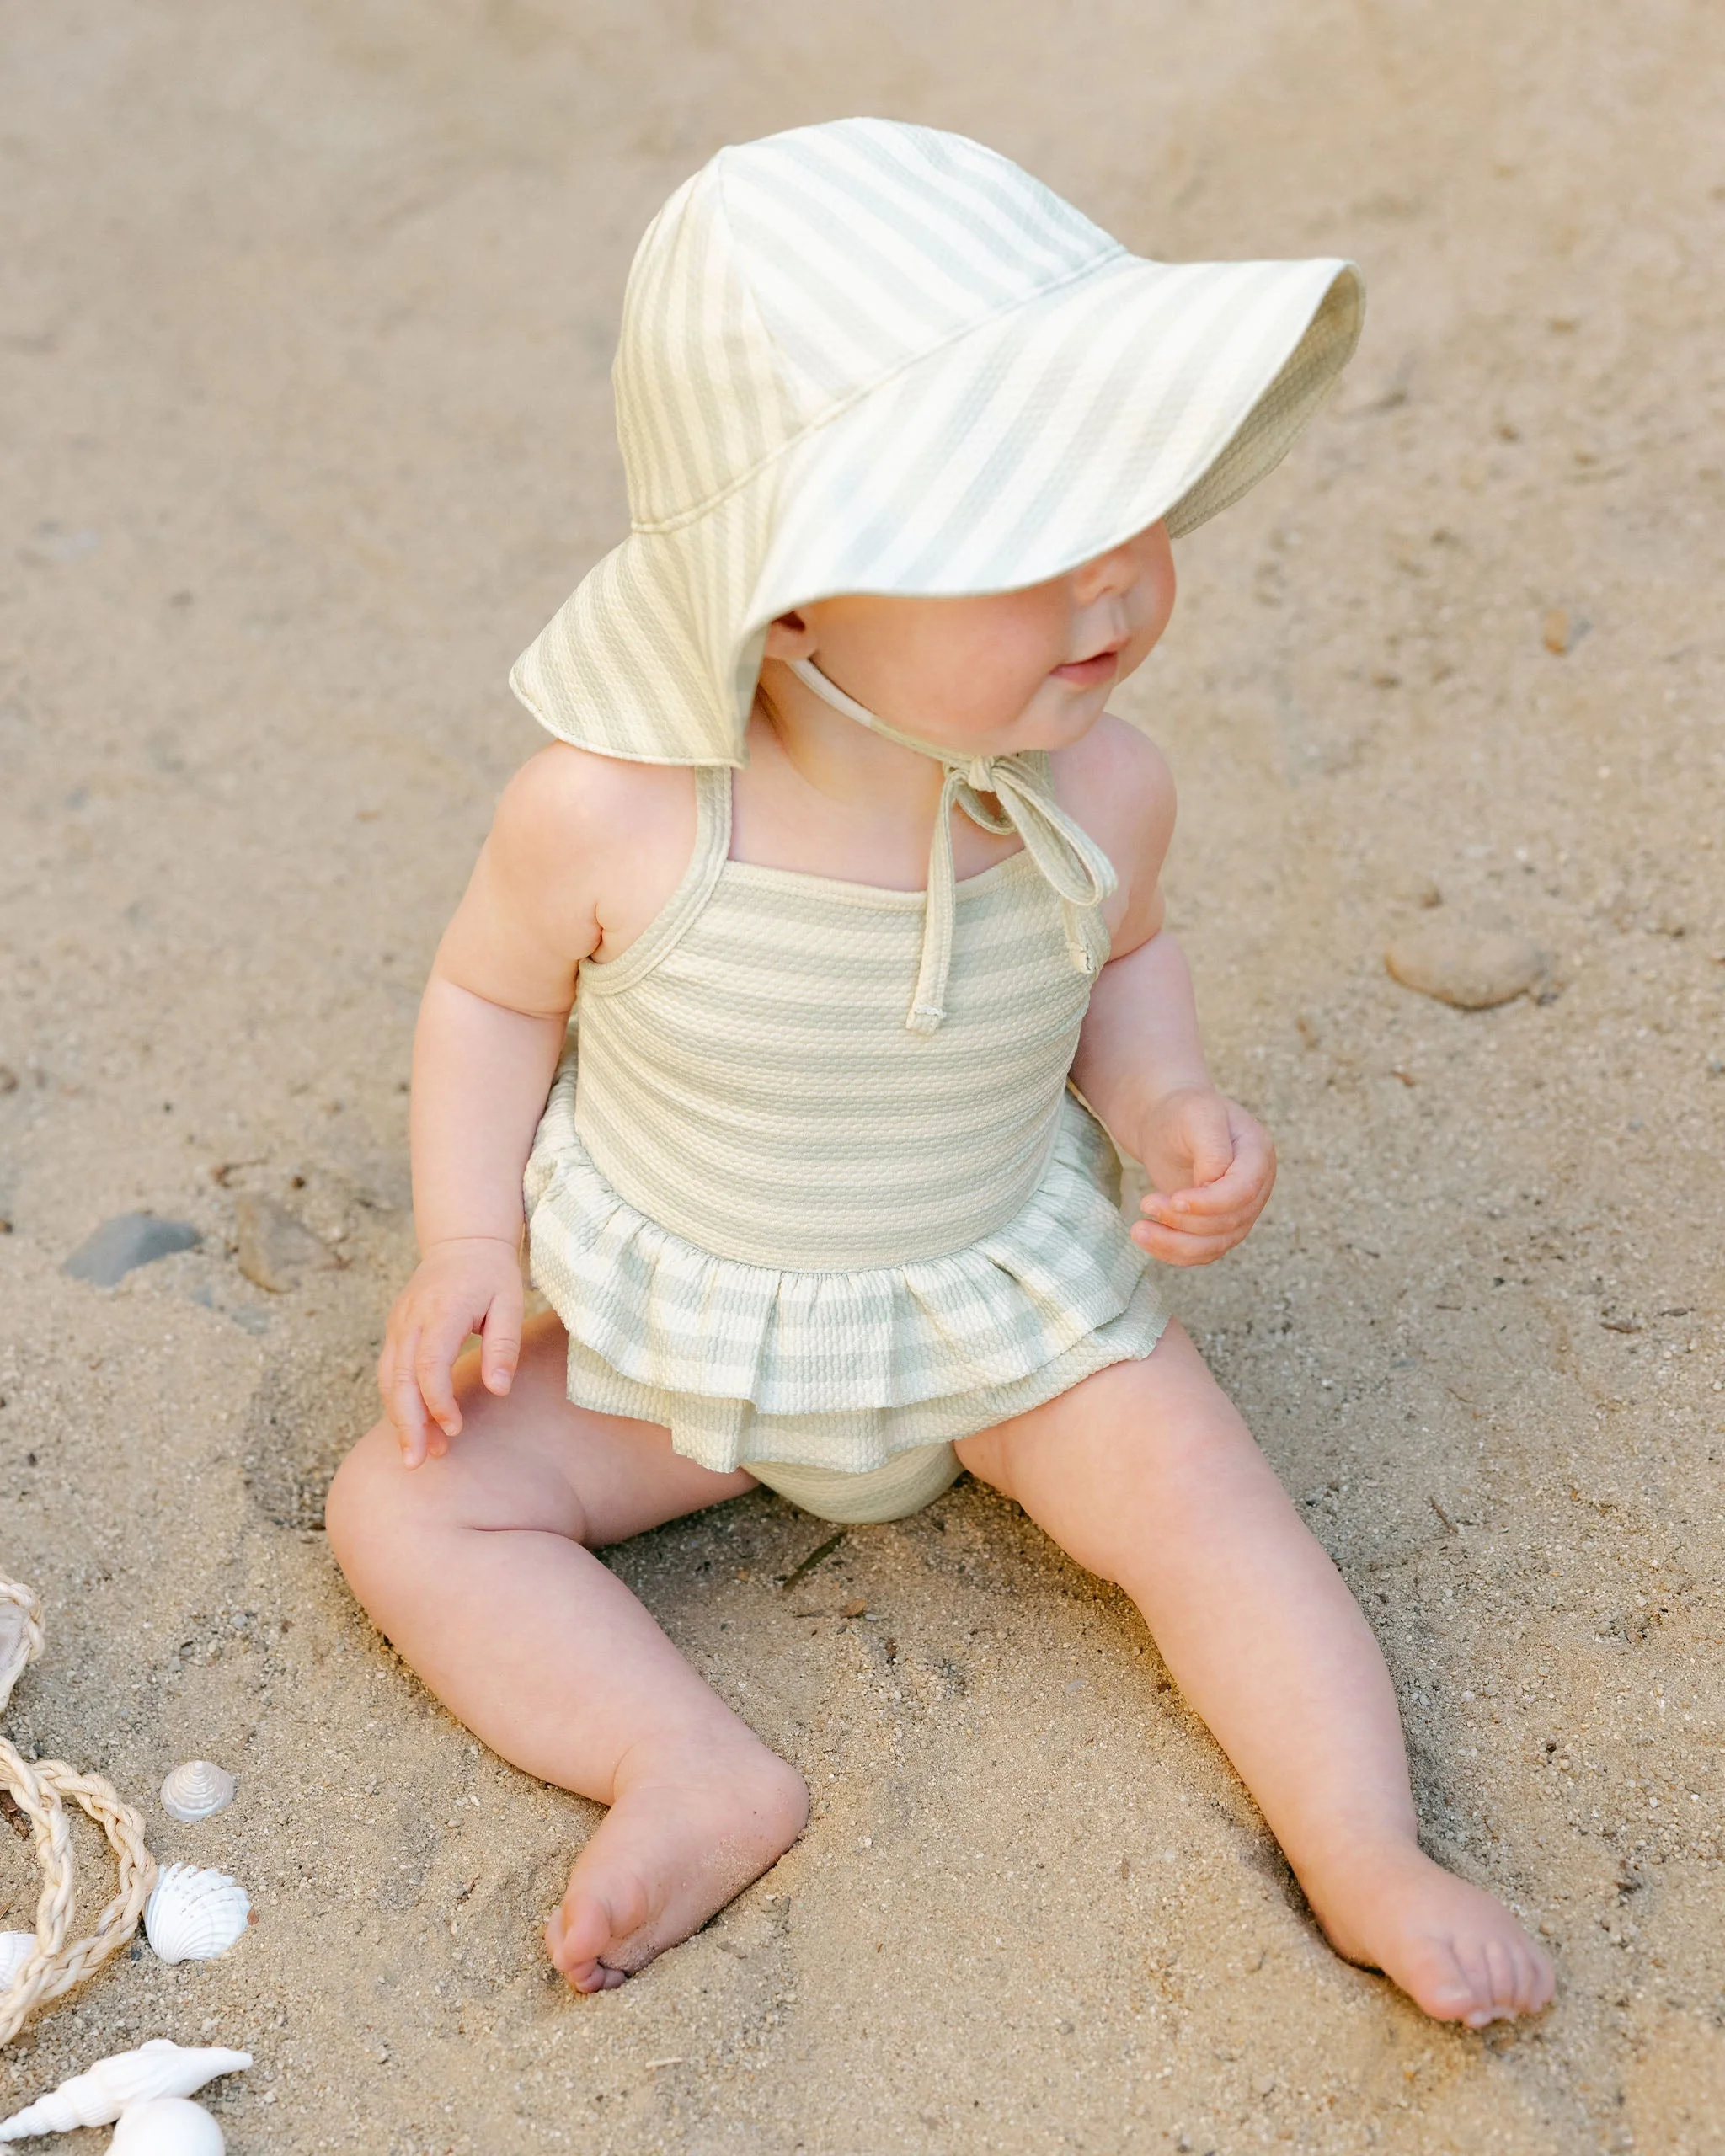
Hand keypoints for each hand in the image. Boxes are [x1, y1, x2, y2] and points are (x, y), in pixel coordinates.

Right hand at [377, 1235, 523, 1466]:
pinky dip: (398, 1402)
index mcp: (442, 1310)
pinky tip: (414, 1428)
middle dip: (406, 1424)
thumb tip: (498, 1389)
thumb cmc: (492, 1275)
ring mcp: (398, 1325)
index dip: (438, 1400)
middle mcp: (412, 1318)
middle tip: (417, 1462)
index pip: (429, 1363)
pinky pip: (389, 1372)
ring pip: (387, 1379)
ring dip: (400, 1419)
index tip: (455, 1428)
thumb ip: (504, 1345)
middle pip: (397, 1378)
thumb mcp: (510, 1302)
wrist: (461, 1242)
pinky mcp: (396, 1332)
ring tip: (417, 1455)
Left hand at [1127, 1087, 1274, 1266]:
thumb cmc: (1182, 1112)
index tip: (1174, 1200)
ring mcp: (1240, 1210)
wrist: (1168, 1122)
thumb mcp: (1197, 1115)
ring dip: (1175, 1243)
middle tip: (1146, 1203)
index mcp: (1258, 1154)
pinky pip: (1202, 1252)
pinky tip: (1147, 1239)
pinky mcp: (1218, 1227)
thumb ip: (1212, 1149)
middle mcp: (1256, 1187)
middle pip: (1230, 1222)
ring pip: (1216, 1244)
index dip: (1210, 1203)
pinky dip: (1173, 1252)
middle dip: (1185, 1221)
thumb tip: (1212, 1185)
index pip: (1243, 1191)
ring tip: (1138, 1230)